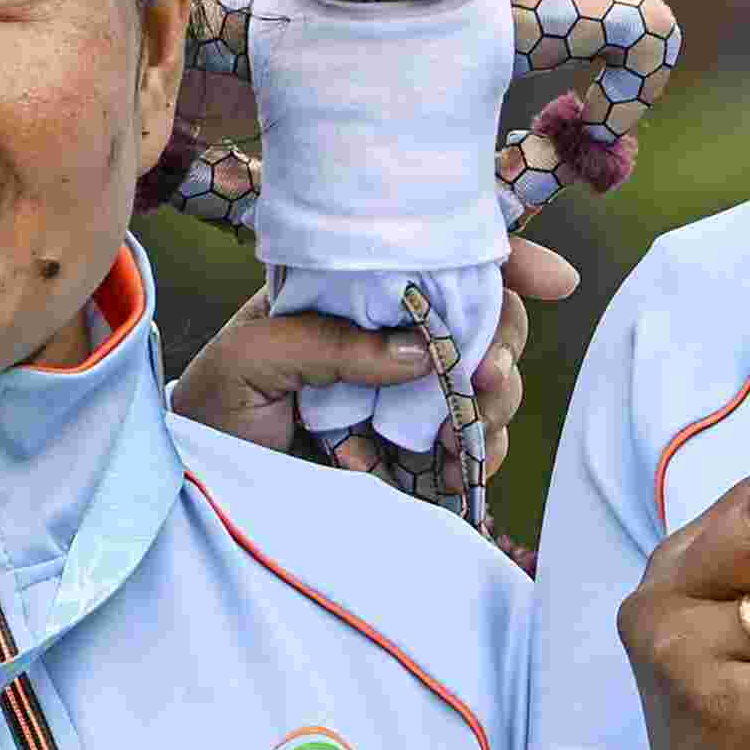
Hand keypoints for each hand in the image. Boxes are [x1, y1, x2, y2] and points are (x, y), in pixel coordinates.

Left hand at [170, 234, 577, 458]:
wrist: (195, 489)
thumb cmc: (214, 406)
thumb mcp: (250, 357)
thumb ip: (326, 345)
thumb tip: (420, 354)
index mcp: (357, 295)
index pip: (442, 259)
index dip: (506, 259)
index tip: (554, 279)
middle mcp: (395, 341)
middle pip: (489, 319)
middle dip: (505, 341)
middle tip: (484, 374)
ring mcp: (412, 399)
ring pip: (493, 385)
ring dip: (495, 402)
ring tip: (461, 430)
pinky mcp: (418, 458)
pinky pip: (477, 450)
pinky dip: (479, 457)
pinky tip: (454, 467)